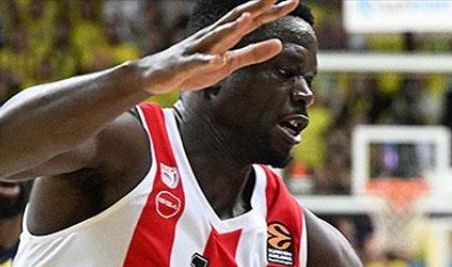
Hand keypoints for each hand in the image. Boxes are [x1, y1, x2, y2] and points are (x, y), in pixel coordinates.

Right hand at [135, 0, 299, 94]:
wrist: (158, 75)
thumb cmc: (198, 67)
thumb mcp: (231, 63)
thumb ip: (254, 54)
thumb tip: (279, 44)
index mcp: (226, 36)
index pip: (253, 20)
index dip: (272, 11)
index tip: (293, 1)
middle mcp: (213, 37)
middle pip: (237, 20)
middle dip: (255, 8)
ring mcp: (199, 49)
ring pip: (217, 37)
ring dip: (233, 28)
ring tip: (249, 19)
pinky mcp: (186, 65)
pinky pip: (198, 62)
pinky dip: (209, 61)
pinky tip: (219, 60)